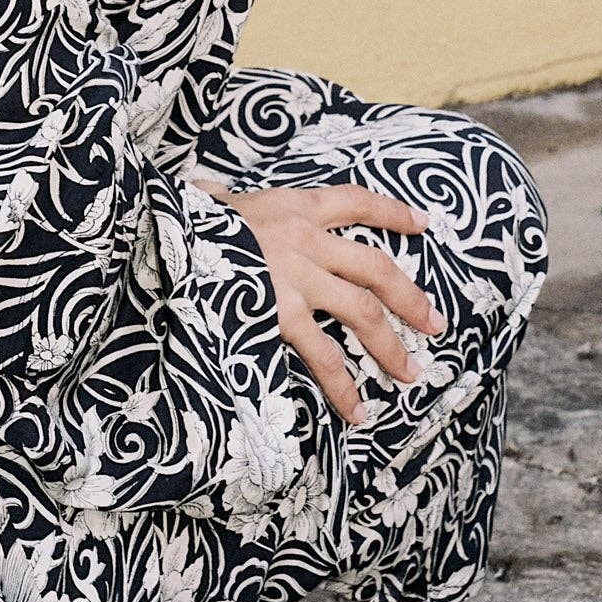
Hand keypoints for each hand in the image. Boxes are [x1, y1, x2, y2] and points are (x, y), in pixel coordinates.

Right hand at [195, 181, 441, 427]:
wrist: (166, 234)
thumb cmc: (185, 219)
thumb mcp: (216, 200)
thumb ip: (223, 199)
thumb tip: (206, 191)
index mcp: (295, 207)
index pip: (357, 203)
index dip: (394, 213)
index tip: (423, 225)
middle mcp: (306, 240)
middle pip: (376, 267)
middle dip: (411, 298)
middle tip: (436, 324)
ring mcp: (297, 278)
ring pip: (362, 313)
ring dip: (390, 346)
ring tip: (410, 373)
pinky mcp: (280, 313)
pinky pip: (323, 355)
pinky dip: (344, 386)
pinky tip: (358, 410)